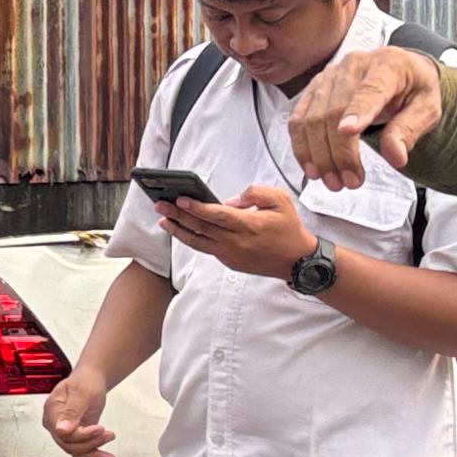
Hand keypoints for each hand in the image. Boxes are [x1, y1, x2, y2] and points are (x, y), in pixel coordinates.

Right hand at [40, 371, 117, 456]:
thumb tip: (61, 430)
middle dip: (91, 445)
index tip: (100, 428)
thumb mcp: (82, 393)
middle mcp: (54, 423)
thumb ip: (72, 412)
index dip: (82, 435)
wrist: (91, 379)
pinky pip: (78, 450)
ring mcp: (62, 431)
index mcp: (52, 411)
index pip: (63, 433)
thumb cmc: (86, 381)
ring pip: (75, 450)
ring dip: (94, 455)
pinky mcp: (73, 435)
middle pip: (69, 444)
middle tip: (110, 435)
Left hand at [162, 181, 321, 282]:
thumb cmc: (289, 228)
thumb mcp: (281, 201)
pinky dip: (192, 239)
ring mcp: (231, 255)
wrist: (297, 261)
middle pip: (201, 228)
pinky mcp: (229, 262)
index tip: (179, 200)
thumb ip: (256, 194)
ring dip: (178, 231)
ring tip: (162, 220)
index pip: (216, 216)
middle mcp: (236, 242)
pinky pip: (206, 249)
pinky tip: (181, 230)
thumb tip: (231, 200)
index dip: (196, 208)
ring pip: (198, 242)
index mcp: (248, 226)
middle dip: (178, 216)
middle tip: (159, 205)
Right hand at [286, 43, 443, 189]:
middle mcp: (353, 66)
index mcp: (387, 66)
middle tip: (349, 182)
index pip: (369, 90)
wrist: (401, 71)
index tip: (348, 132)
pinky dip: (302, 147)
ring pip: (311, 118)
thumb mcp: (427, 108)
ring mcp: (328, 77)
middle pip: (334, 110)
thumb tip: (396, 156)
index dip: (357, 111)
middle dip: (338, 152)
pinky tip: (313, 168)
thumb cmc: (413, 89)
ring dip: (319, 155)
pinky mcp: (313, 90)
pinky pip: (298, 120)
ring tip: (334, 181)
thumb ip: (410, 129)